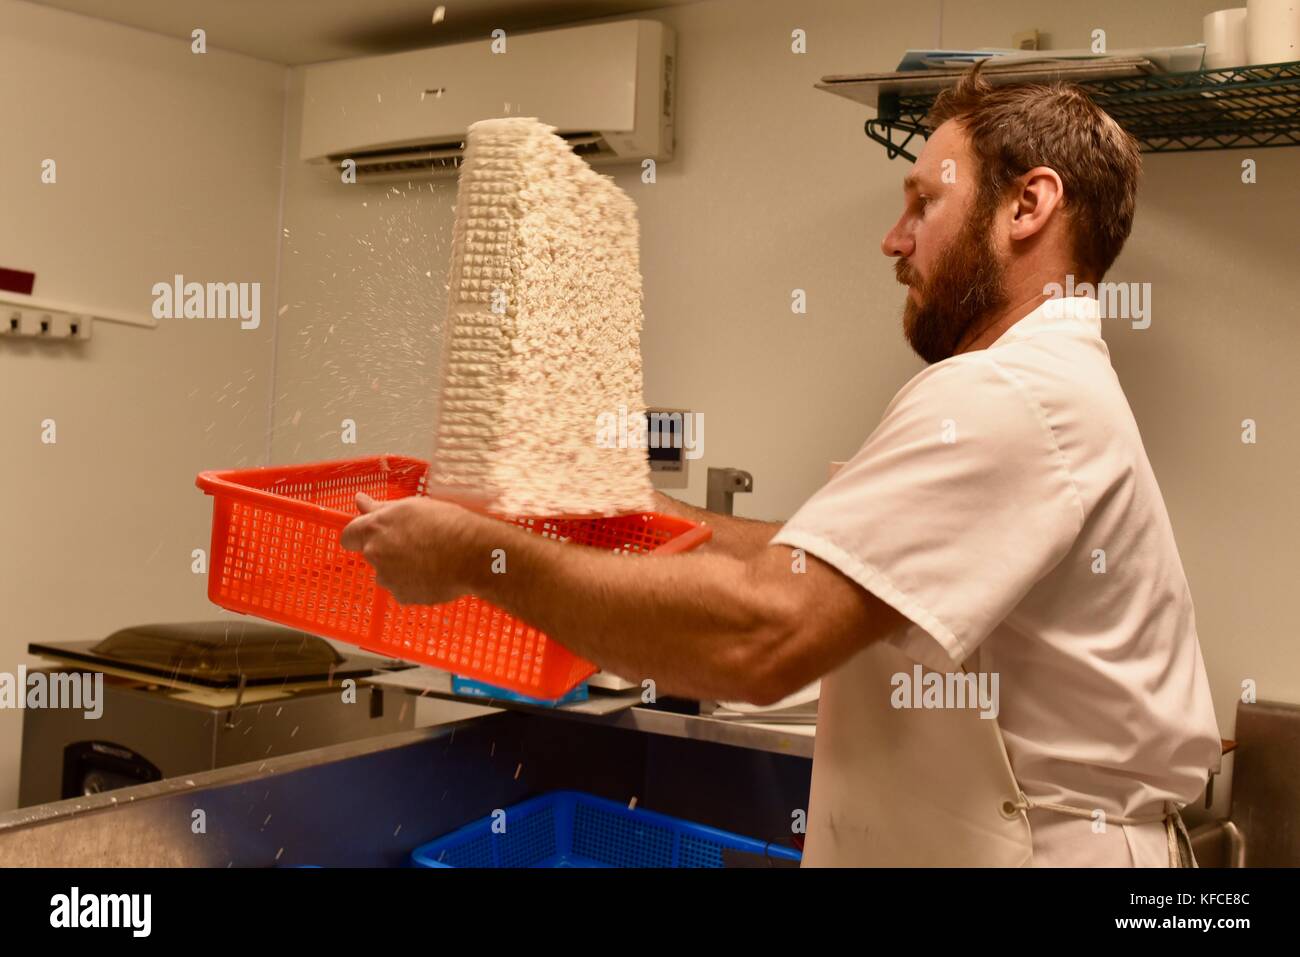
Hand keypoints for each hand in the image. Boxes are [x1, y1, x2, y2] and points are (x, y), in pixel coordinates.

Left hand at [339, 491, 491, 605]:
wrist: (473, 555)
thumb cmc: (447, 524)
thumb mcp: (413, 506)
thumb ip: (381, 507)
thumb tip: (359, 500)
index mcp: (375, 528)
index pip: (349, 536)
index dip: (360, 535)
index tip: (376, 533)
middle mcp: (376, 554)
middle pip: (373, 554)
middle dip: (388, 550)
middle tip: (417, 542)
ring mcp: (389, 579)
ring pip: (389, 573)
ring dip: (402, 568)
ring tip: (431, 558)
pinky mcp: (403, 596)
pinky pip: (404, 589)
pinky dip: (415, 583)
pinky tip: (435, 573)